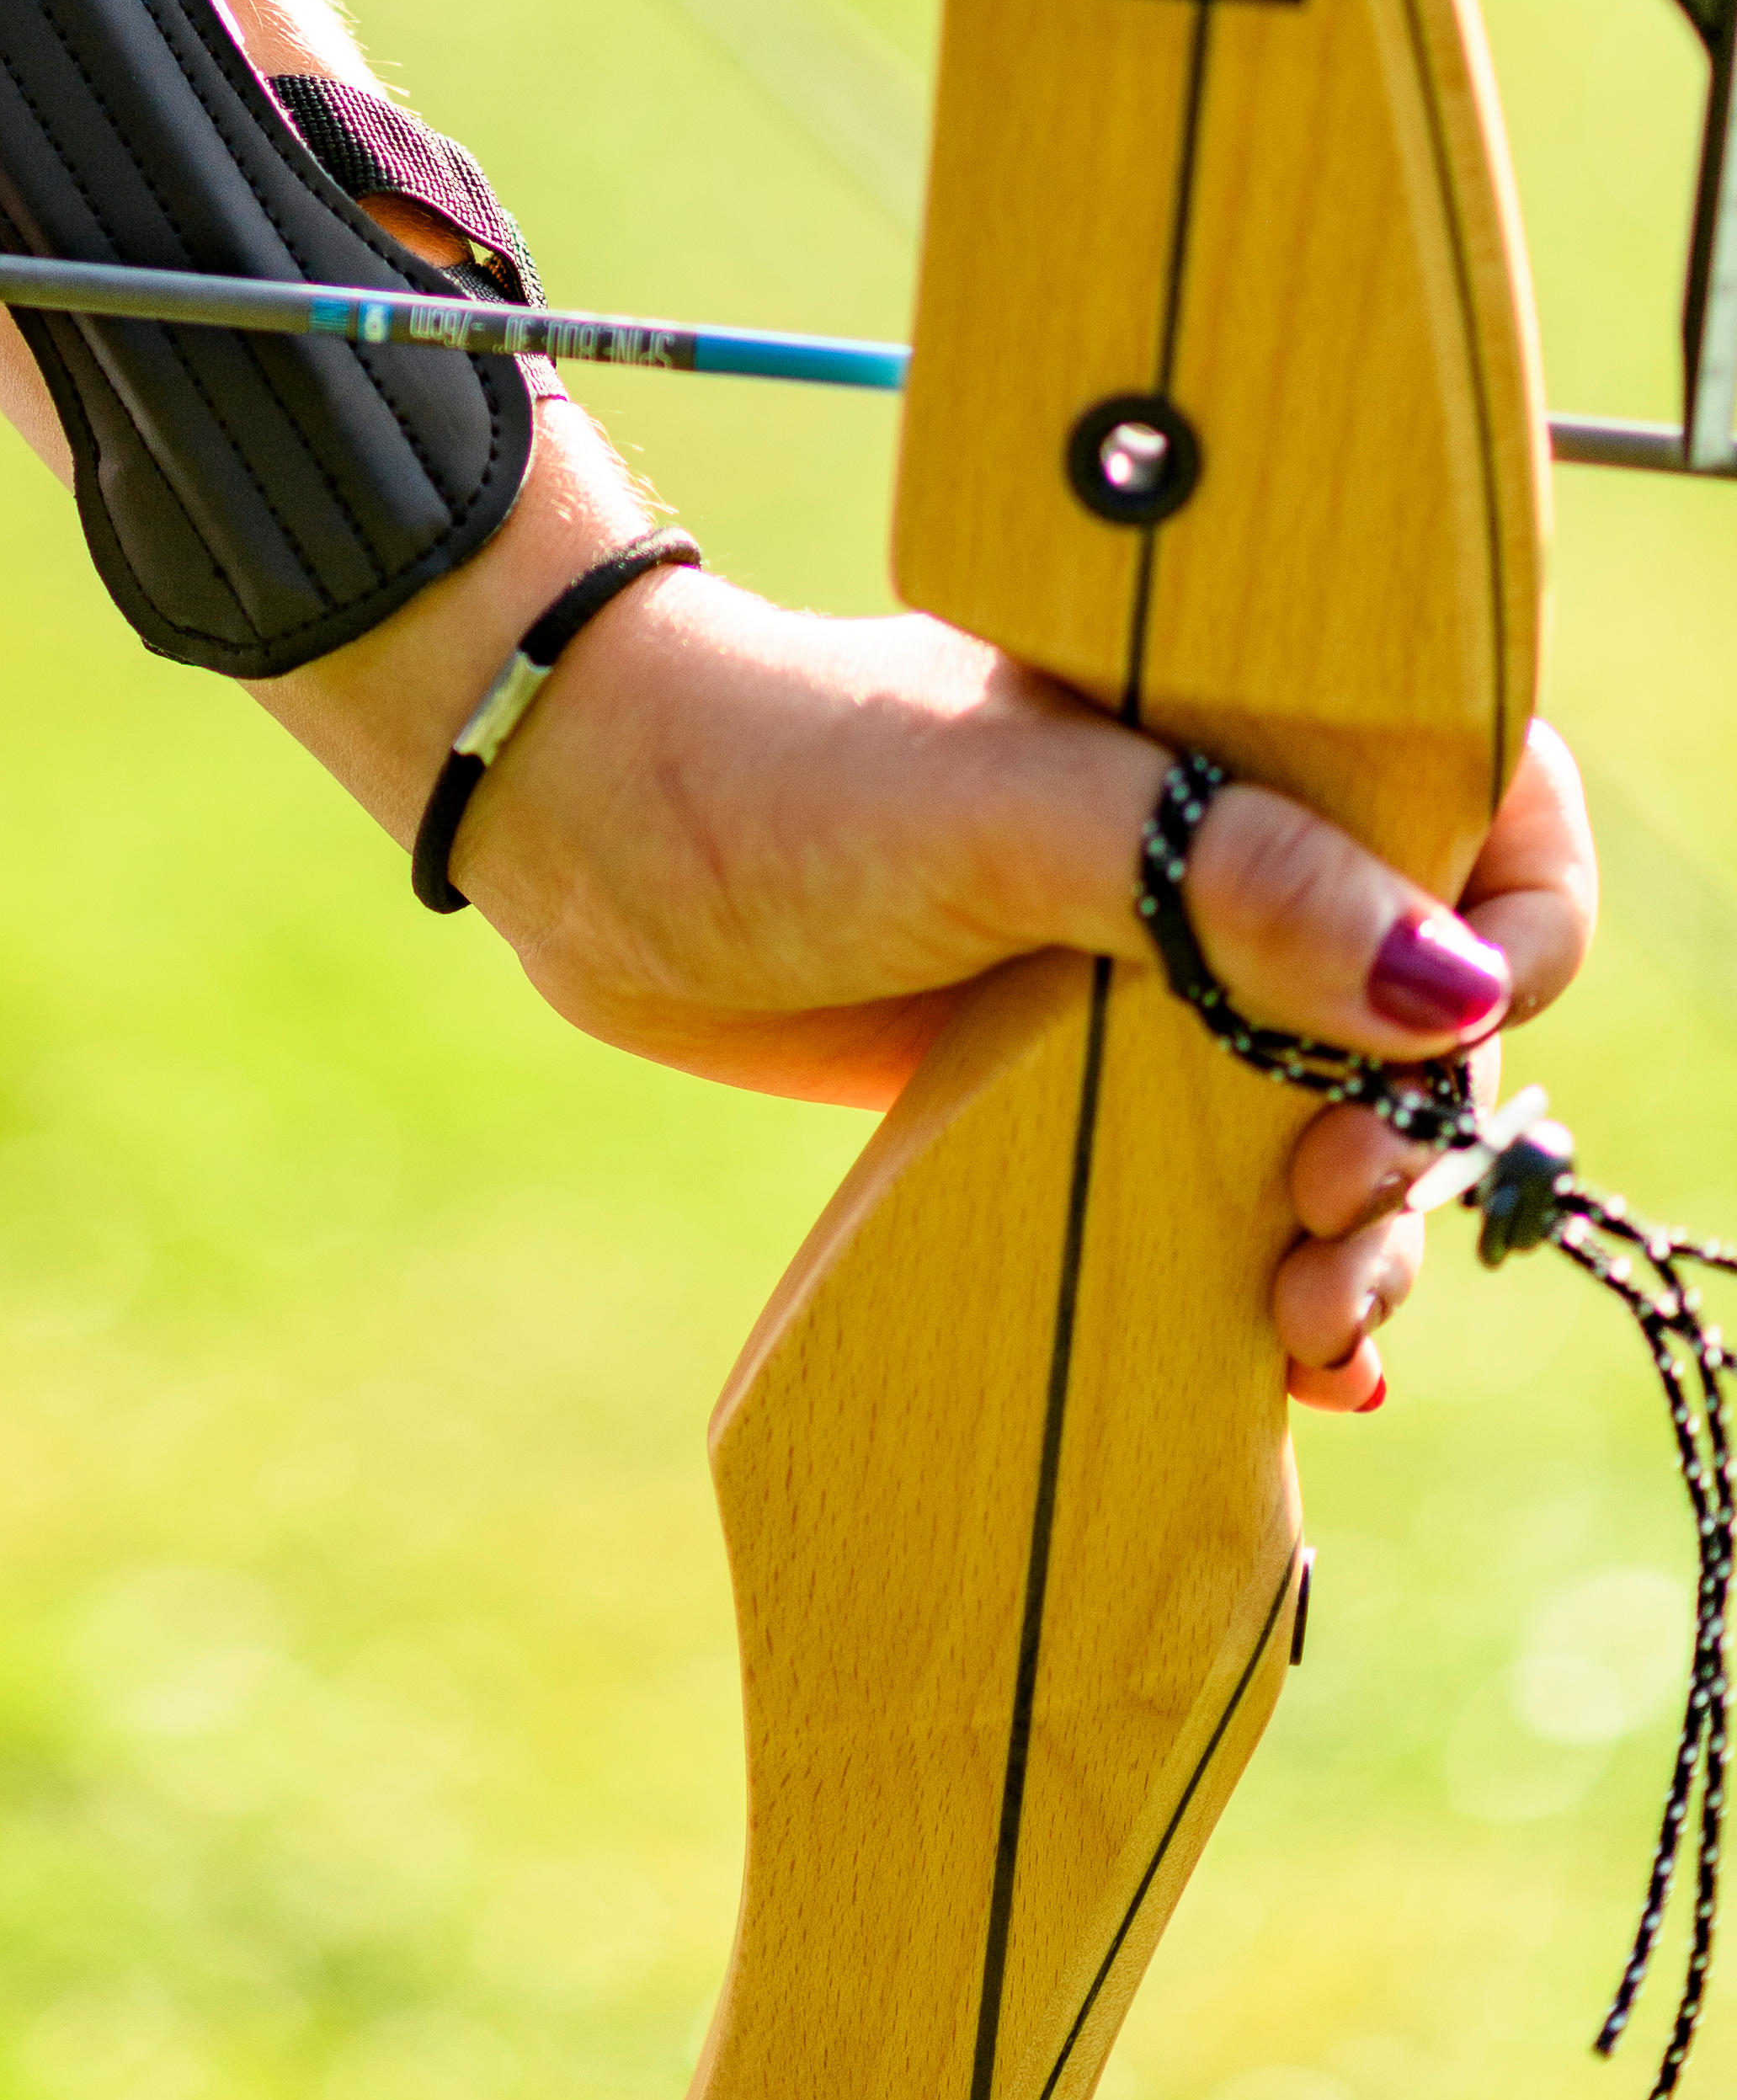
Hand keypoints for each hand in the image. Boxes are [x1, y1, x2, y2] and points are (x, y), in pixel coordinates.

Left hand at [275, 429, 1594, 1411]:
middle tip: (1325, 1224)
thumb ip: (1216, 880)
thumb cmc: (786, 771)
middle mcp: (1230, 839)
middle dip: (1415, 1139)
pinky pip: (1224, 1185)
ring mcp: (1160, 966)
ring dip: (1356, 1240)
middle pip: (1421, 1008)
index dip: (1506, 937)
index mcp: (1252, 722)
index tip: (1443, 1039)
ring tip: (1305, 1331)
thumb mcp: (1004, 814)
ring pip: (1334, 1117)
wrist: (593, 834)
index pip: (1488, 814)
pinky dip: (1273, 1279)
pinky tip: (1300, 1377)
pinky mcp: (1079, 1072)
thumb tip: (1441, 992)